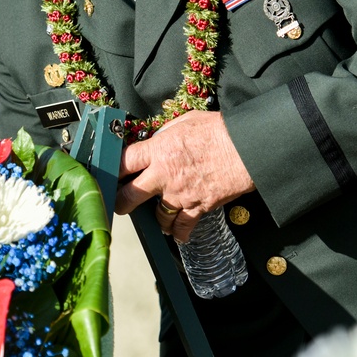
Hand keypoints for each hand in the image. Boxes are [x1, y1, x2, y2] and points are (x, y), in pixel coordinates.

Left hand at [115, 111, 254, 242]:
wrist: (249, 149)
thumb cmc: (220, 131)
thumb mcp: (185, 123)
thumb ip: (165, 135)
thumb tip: (155, 142)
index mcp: (159, 150)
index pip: (123, 162)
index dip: (111, 169)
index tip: (107, 174)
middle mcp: (165, 175)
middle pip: (129, 196)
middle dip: (120, 202)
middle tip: (119, 203)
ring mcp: (181, 195)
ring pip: (157, 217)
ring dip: (156, 217)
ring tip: (158, 214)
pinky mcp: (199, 207)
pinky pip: (183, 227)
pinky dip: (179, 232)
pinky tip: (177, 233)